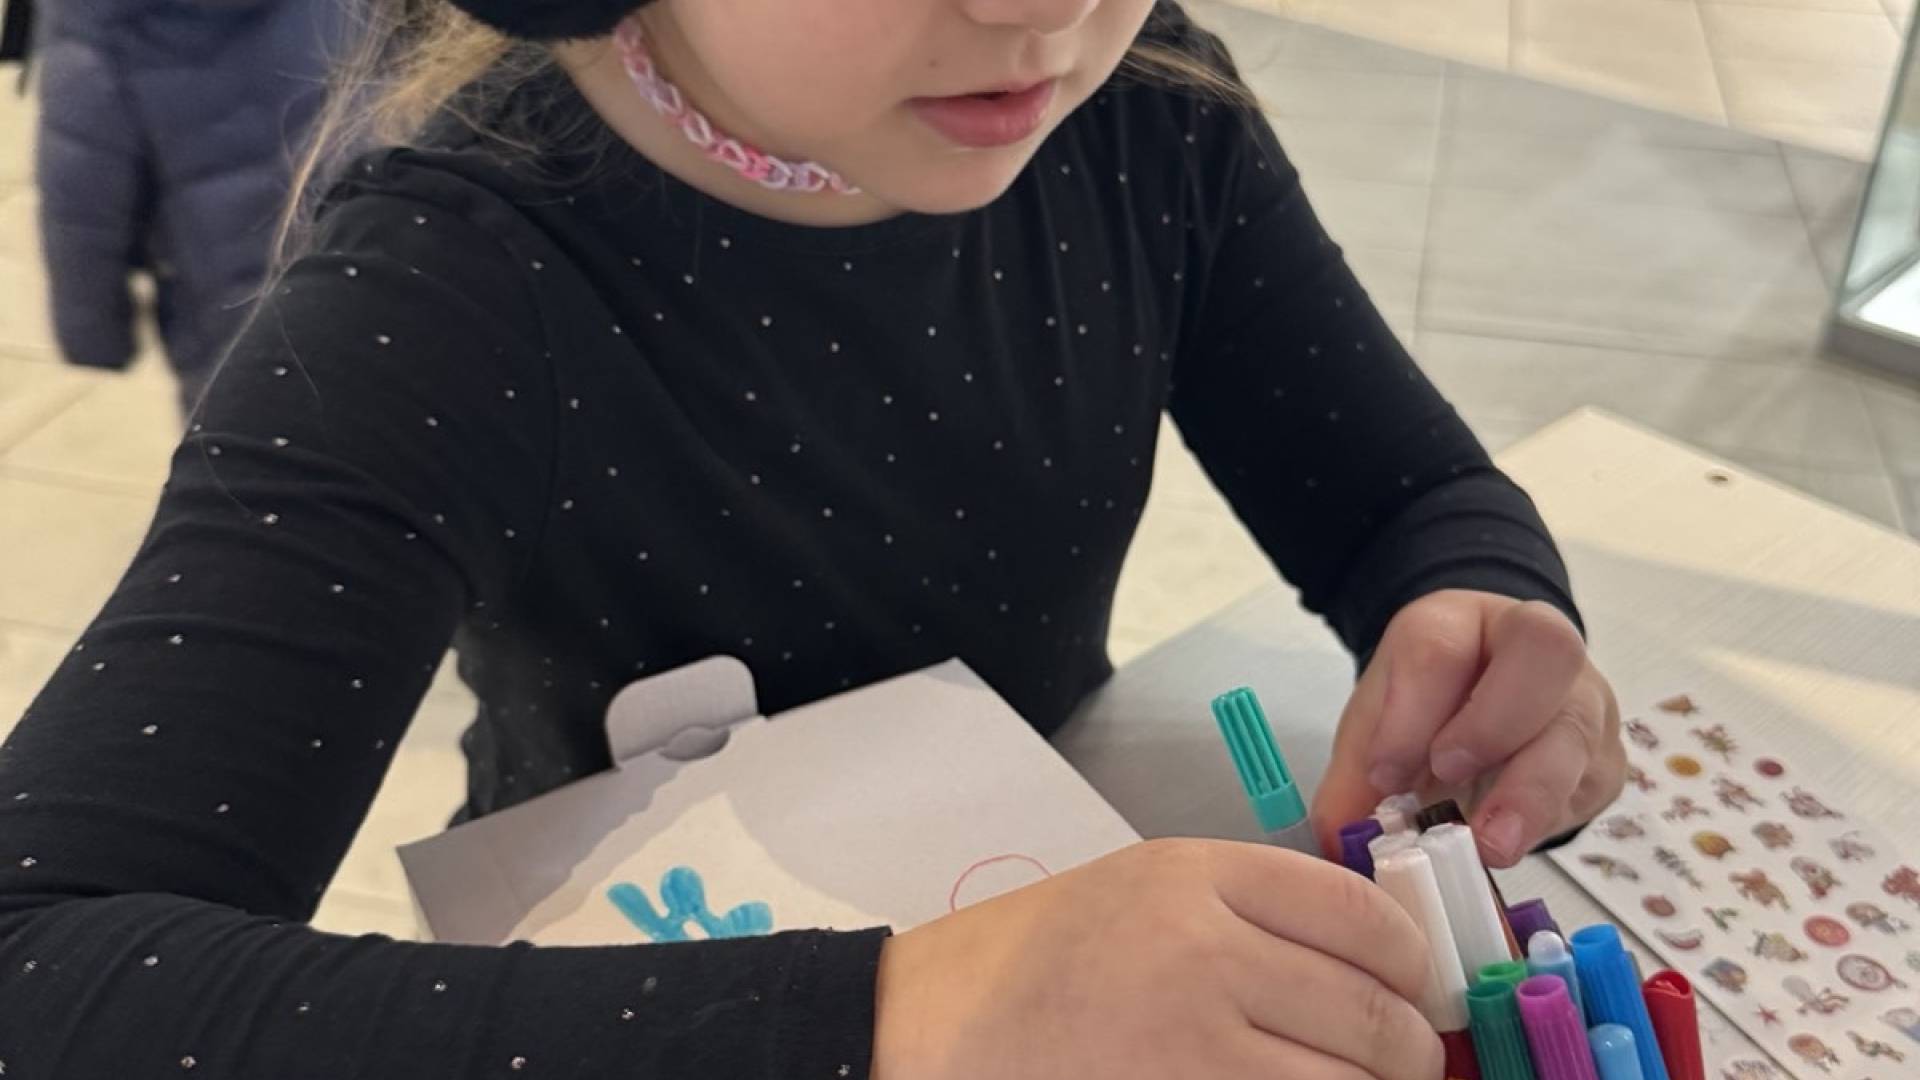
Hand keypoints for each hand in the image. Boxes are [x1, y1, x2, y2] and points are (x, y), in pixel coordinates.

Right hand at [871, 839, 1441, 1079]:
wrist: (937, 1025)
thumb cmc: (1037, 957)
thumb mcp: (1144, 886)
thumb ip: (1250, 905)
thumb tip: (1371, 951)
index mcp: (1197, 876)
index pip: (1360, 915)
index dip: (1411, 961)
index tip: (1416, 985)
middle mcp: (1205, 952)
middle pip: (1369, 1010)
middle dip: (1406, 1048)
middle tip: (1405, 1059)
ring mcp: (1194, 1045)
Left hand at [1312, 590, 1625, 867]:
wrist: (1489, 711)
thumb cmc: (1429, 711)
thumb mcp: (1380, 726)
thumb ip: (1354, 776)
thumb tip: (1339, 840)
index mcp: (1461, 621)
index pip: (1440, 646)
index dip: (1411, 711)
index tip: (1384, 772)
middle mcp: (1536, 645)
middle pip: (1544, 649)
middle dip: (1493, 720)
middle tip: (1449, 774)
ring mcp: (1582, 698)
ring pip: (1578, 725)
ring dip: (1530, 791)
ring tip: (1489, 843)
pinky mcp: (1602, 759)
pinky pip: (1590, 785)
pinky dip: (1547, 820)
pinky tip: (1509, 840)